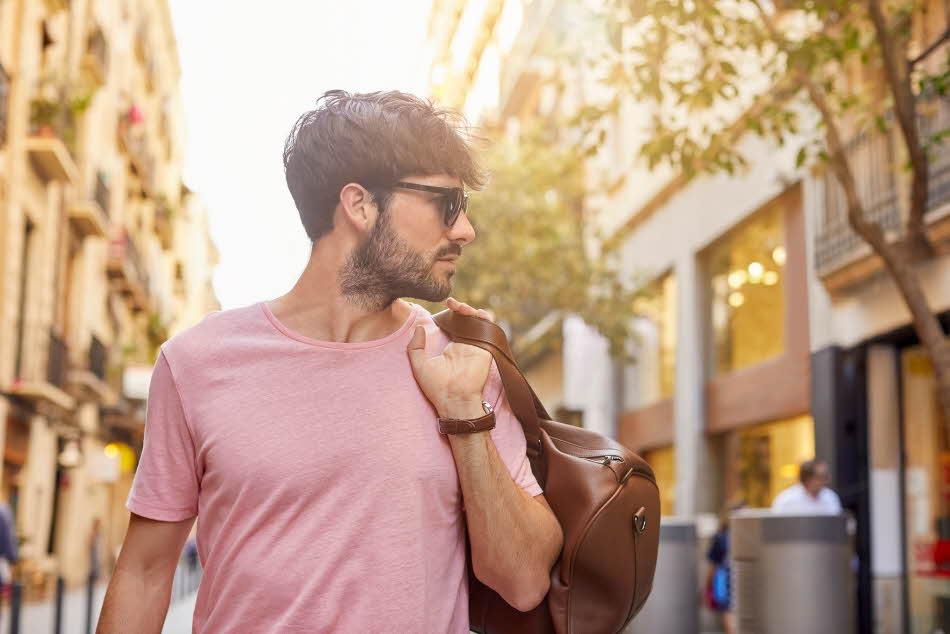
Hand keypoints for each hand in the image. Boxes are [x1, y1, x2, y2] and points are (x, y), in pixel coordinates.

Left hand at [407, 298, 494, 417]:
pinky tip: (476, 313)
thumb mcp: (419, 365)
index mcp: (452, 348)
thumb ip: (415, 346)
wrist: (454, 400)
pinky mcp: (486, 349)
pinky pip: (490, 331)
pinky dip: (486, 319)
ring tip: (461, 307)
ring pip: (478, 322)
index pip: (453, 324)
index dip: (450, 313)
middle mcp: (466, 346)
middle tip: (451, 303)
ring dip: (471, 311)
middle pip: (466, 320)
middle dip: (460, 308)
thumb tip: (418, 328)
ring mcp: (476, 347)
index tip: (445, 304)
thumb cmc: (436, 387)